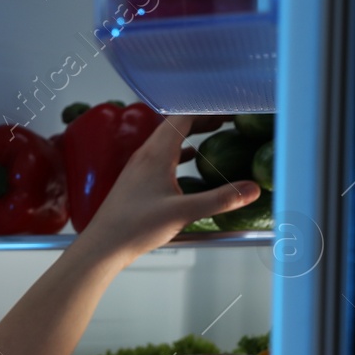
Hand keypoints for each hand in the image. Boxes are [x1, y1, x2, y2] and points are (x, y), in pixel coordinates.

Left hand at [78, 114, 260, 261]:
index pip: (182, 117)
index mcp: (155, 154)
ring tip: (213, 132)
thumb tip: (252, 189)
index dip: (207, 109)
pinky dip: (179, 152)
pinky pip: (161, 157)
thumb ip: (220, 199)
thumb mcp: (183, 213)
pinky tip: (189, 160)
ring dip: (190, 133)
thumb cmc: (135, 228)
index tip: (228, 108)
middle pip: (175, 125)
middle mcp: (144, 155)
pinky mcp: (135, 181)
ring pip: (167, 140)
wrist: (102, 246)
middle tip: (226, 118)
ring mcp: (138, 167)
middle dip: (202, 118)